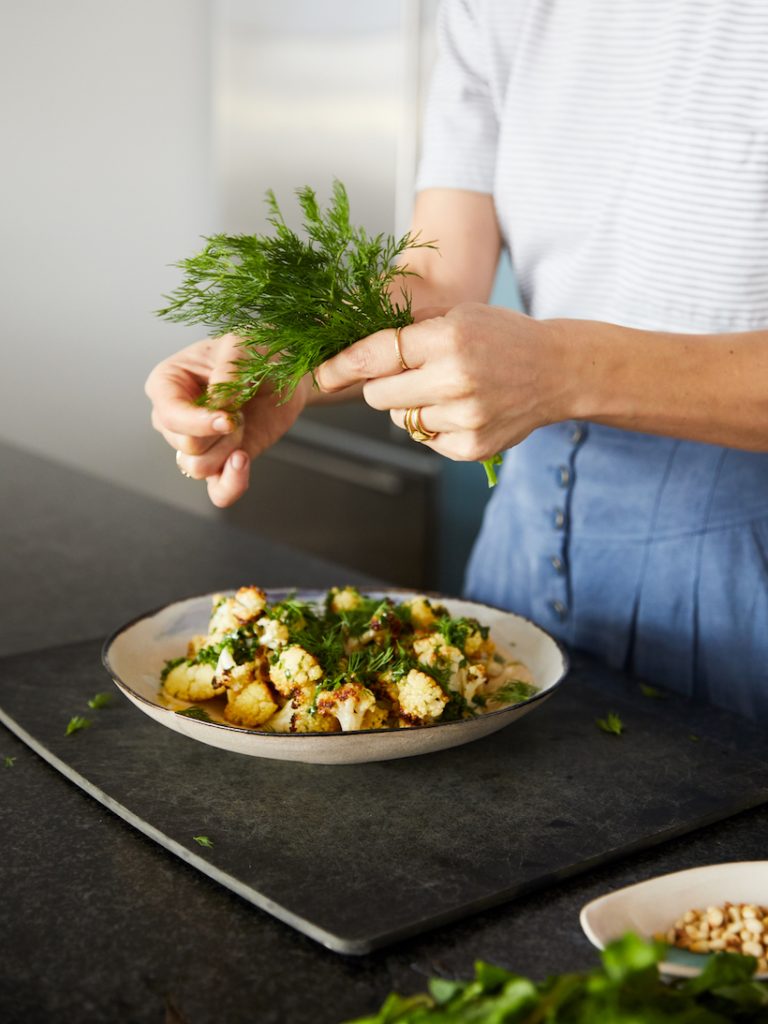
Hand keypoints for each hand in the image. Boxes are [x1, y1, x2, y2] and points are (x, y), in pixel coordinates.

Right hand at [145, 333, 309, 506]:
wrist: (283, 372)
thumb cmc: (255, 351)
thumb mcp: (243, 346)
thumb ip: (229, 370)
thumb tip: (219, 405)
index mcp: (166, 384)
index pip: (169, 416)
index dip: (198, 422)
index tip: (229, 417)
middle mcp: (173, 418)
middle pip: (185, 445)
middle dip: (220, 431)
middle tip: (240, 408)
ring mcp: (194, 444)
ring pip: (198, 467)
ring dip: (228, 448)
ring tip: (242, 423)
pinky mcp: (221, 463)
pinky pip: (218, 492)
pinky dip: (231, 485)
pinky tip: (243, 463)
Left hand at [315, 304, 572, 461]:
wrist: (557, 371)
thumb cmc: (503, 337)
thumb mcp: (458, 314)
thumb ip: (408, 328)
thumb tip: (354, 346)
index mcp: (447, 339)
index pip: (375, 356)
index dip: (341, 365)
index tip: (318, 374)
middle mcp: (454, 381)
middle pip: (378, 396)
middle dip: (382, 385)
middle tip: (409, 374)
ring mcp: (464, 419)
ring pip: (401, 420)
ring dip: (411, 406)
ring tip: (445, 390)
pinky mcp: (471, 447)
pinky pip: (425, 440)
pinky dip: (433, 426)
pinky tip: (460, 409)